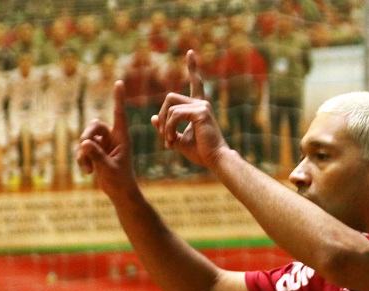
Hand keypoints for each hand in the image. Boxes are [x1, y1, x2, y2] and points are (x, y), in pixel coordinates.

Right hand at [76, 81, 137, 198]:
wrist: (119, 192)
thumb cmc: (119, 180)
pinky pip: (82, 149)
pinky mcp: (95, 151)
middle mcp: (112, 137)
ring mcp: (103, 144)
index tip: (119, 82)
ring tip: (87, 168)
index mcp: (122, 137)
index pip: (119, 114)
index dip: (118, 98)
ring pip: (85, 138)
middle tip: (84, 146)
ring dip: (83, 153)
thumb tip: (84, 143)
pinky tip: (87, 172)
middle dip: (86, 136)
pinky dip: (82, 159)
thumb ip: (96, 155)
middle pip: (94, 126)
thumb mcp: (108, 168)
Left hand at [151, 50, 229, 168]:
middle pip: (169, 98)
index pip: (195, 83)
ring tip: (170, 142)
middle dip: (162, 117)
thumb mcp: (178, 139)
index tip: (190, 52)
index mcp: (198, 107)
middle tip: (165, 137)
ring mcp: (202, 106)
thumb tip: (153, 118)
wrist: (215, 160)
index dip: (193, 67)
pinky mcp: (201, 112)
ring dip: (165, 126)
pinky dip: (169, 128)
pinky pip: (175, 115)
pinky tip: (173, 141)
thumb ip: (166, 128)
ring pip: (170, 107)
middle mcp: (202, 103)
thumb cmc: (201, 152)